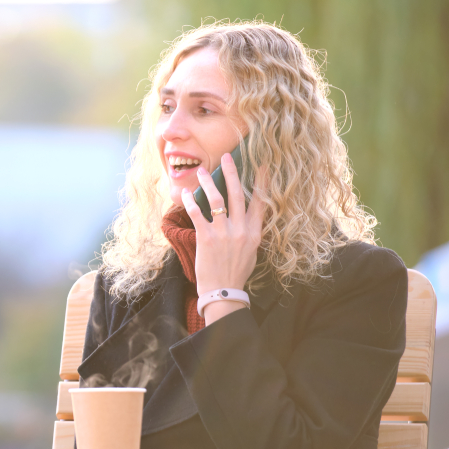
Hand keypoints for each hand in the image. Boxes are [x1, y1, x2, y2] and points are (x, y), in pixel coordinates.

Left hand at [181, 153, 266, 321]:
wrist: (223, 291)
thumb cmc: (236, 271)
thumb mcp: (252, 251)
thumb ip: (251, 231)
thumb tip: (248, 216)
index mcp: (254, 232)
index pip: (260, 202)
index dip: (262, 182)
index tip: (263, 165)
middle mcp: (241, 229)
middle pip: (237, 194)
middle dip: (232, 172)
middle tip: (227, 157)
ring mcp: (223, 232)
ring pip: (216, 199)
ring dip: (208, 182)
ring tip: (202, 170)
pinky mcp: (206, 237)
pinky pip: (197, 213)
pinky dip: (190, 201)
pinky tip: (185, 193)